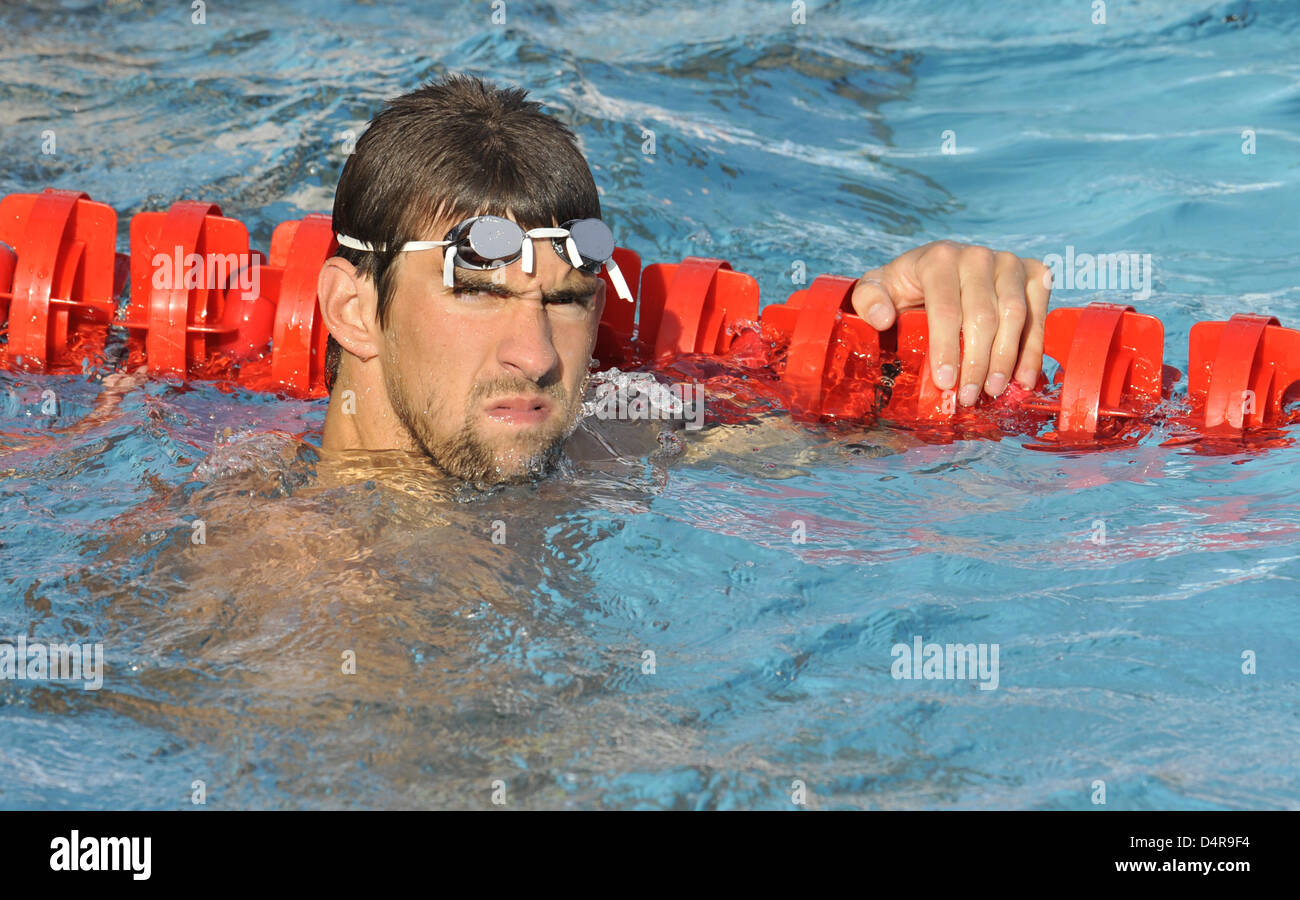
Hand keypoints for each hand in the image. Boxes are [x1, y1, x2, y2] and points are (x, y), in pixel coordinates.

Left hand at [849, 241, 1050, 404]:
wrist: (939, 266)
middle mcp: (977, 256)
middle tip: (970, 397)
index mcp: (939, 259)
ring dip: (1006, 359)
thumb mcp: (877, 287)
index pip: (946, 309)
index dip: (946, 349)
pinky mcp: (1033, 273)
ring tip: (994, 392)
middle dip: (977, 362)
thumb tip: (883, 319)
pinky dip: (1033, 350)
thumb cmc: (906, 285)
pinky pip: (1039, 314)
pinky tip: (1023, 379)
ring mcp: (1009, 262)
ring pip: (1015, 316)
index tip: (946, 383)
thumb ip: (869, 299)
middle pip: (983, 316)